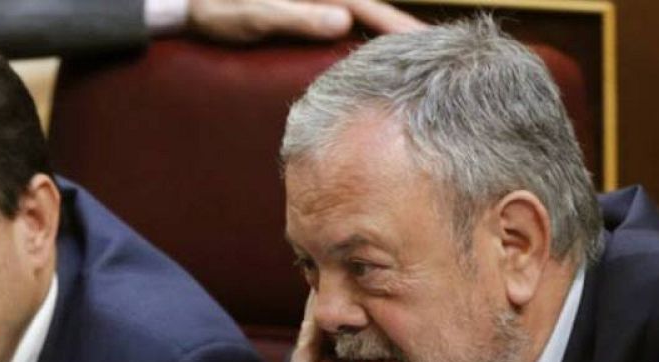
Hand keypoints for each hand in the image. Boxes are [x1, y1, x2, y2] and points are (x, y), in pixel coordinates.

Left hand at [186, 0, 424, 42]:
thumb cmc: (217, 5)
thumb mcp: (251, 14)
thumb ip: (295, 16)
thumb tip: (343, 21)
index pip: (370, 7)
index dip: (400, 27)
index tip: (428, 46)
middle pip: (375, 9)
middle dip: (405, 31)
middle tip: (441, 57)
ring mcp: (317, 1)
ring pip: (363, 14)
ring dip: (389, 33)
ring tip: (419, 59)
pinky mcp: (308, 8)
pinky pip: (347, 19)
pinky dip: (367, 34)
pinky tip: (377, 54)